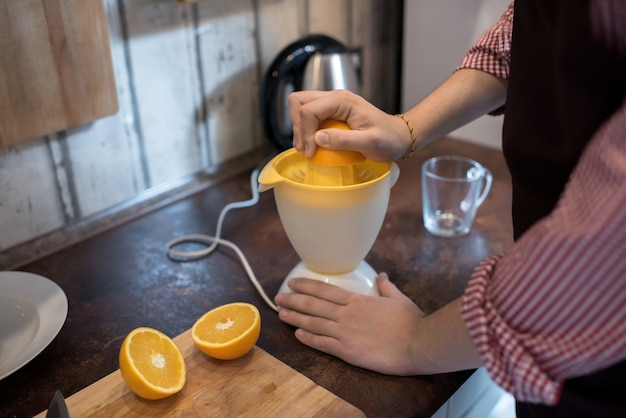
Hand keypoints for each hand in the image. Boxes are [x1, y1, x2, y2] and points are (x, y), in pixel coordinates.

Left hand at [274, 273, 426, 374]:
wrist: (418, 343)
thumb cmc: (411, 322)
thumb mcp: (399, 299)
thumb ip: (387, 287)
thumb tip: (382, 276)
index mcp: (357, 300)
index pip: (325, 290)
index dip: (306, 286)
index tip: (293, 283)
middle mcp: (346, 314)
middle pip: (313, 305)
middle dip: (293, 301)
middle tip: (278, 298)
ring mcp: (345, 333)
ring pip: (313, 323)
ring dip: (295, 318)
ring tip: (281, 315)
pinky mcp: (348, 352)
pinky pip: (322, 344)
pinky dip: (308, 338)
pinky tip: (297, 335)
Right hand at [288, 90, 413, 160]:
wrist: (399, 136)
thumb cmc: (388, 139)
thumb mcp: (369, 142)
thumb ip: (343, 140)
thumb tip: (317, 139)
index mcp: (343, 101)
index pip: (309, 110)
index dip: (304, 132)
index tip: (310, 153)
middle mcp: (335, 97)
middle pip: (299, 101)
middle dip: (297, 125)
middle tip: (304, 147)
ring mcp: (333, 103)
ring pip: (301, 106)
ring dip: (299, 127)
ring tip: (307, 147)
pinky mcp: (332, 112)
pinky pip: (310, 114)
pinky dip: (306, 128)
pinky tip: (313, 143)